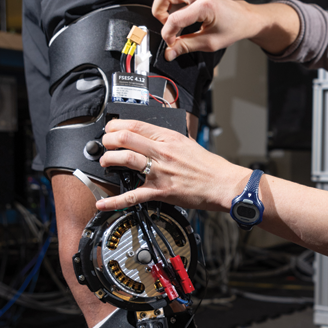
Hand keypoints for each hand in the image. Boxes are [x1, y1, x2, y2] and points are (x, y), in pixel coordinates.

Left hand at [96, 119, 248, 212]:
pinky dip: (115, 201)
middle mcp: (163, 152)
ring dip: (108, 159)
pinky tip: (103, 203)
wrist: (223, 184)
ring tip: (105, 162)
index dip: (116, 125)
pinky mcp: (160, 191)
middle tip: (104, 144)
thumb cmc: (210, 167)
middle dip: (108, 140)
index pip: (136, 125)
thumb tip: (155, 138)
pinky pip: (133, 196)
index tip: (110, 129)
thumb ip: (170, 140)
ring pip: (125, 159)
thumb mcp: (189, 144)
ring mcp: (160, 171)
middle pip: (125, 138)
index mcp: (170, 138)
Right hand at [152, 0, 256, 60]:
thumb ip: (186, 47)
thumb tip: (168, 53)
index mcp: (205, 6)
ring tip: (169, 11)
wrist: (243, 18)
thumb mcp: (210, 43)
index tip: (172, 42)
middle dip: (159, 12)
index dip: (168, 34)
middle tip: (168, 24)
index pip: (174, 18)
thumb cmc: (231, 29)